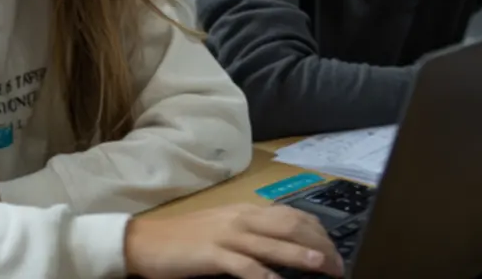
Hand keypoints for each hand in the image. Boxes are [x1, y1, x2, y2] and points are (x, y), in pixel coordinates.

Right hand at [124, 204, 343, 278]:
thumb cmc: (183, 238)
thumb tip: (279, 242)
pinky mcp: (213, 254)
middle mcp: (240, 218)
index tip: (332, 247)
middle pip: (290, 226)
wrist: (145, 240)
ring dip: (301, 255)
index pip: (291, 214)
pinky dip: (265, 276)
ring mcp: (227, 235)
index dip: (317, 231)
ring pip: (273, 243)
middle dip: (317, 244)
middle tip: (336, 263)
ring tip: (323, 266)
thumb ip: (249, 231)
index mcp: (244, 210)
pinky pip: (245, 266)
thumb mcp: (221, 226)